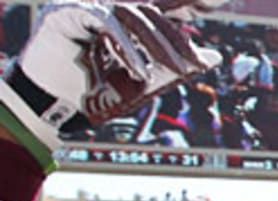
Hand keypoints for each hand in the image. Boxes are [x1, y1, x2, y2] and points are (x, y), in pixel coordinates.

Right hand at [6, 0, 220, 139]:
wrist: (54, 105)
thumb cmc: (96, 93)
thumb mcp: (144, 81)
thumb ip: (176, 67)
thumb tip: (214, 58)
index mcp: (124, 19)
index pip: (160, 6)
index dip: (186, 2)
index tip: (216, 3)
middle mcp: (106, 7)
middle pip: (152, 13)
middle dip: (178, 40)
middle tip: (198, 65)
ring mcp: (87, 5)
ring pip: (134, 16)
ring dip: (158, 47)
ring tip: (176, 72)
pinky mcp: (68, 11)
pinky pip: (106, 23)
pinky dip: (128, 48)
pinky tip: (141, 71)